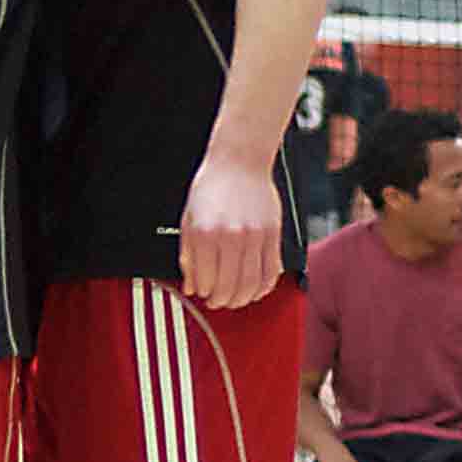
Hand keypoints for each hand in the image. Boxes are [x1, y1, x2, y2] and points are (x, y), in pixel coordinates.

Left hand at [179, 153, 281, 309]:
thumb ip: (188, 256)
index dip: (203, 292)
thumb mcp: (188, 220)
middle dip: (222, 301)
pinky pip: (272, 271)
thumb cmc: (212, 186)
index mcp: (205, 234)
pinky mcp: (273, 234)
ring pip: (252, 284)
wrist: (239, 161)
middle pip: (230, 287)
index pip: (206, 281)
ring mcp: (255, 237)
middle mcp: (231, 236)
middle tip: (217, 301)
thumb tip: (191, 286)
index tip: (203, 293)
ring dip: (243, 298)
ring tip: (235, 298)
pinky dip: (264, 287)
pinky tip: (256, 289)